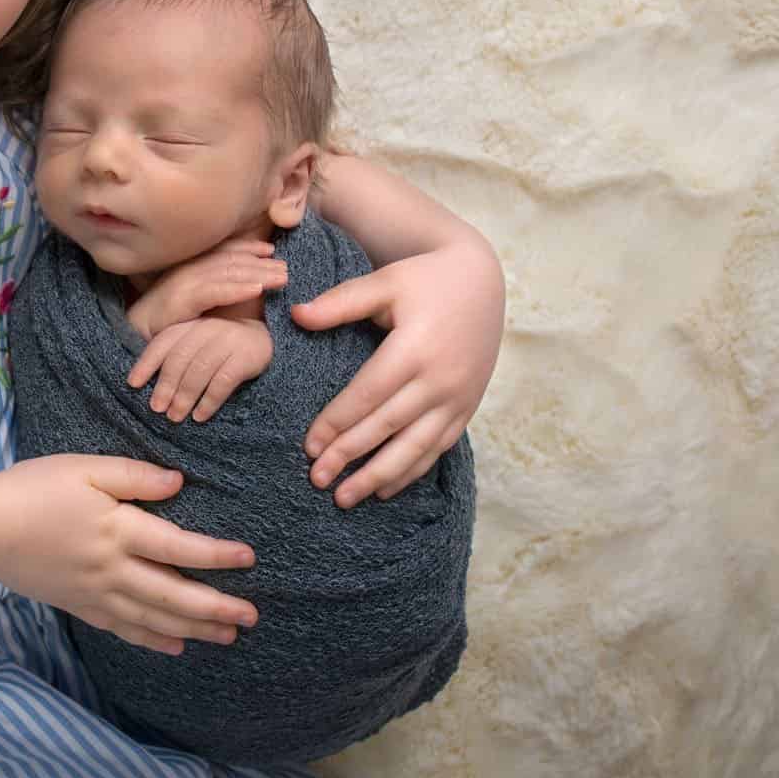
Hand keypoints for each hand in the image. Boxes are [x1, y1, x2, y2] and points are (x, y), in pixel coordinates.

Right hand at [0, 454, 257, 656]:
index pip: (180, 548)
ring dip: (194, 629)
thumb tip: (178, 484)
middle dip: (217, 608)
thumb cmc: (33, 488)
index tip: (249, 559)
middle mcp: (113, 569)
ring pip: (154, 619)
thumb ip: (134, 476)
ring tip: (227, 636)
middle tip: (251, 616)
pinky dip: (153, 640)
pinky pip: (124, 629)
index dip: (217, 556)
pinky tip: (175, 646)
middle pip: (175, 596)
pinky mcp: (80, 606)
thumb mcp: (85, 468)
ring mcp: (96, 594)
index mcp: (118, 530)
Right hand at [124, 237, 286, 338]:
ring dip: (258, 273)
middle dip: (261, 262)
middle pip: (231, 260)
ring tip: (282, 277)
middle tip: (287, 267)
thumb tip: (245, 286)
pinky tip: (257, 289)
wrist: (133, 337)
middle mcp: (188, 269)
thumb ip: (213, 291)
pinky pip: (214, 292)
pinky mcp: (181, 301)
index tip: (271, 251)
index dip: (248, 248)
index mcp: (190, 266)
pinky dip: (237, 289)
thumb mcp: (193, 302)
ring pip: (227, 273)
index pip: (224, 250)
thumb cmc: (165, 322)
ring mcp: (183, 283)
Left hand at [127, 318, 273, 421]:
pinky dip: (209, 401)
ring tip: (176, 418)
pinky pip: (223, 382)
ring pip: (199, 371)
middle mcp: (208, 328)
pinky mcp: (247, 356)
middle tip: (157, 410)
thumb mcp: (199, 343)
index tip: (132, 385)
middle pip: (179, 359)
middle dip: (165, 386)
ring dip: (184, 397)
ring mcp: (229, 340)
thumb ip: (177, 354)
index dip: (146, 363)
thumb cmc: (224, 347)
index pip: (163, 343)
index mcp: (191, 324)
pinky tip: (201, 416)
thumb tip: (144, 383)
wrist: (267, 339)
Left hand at [294, 238, 503, 507]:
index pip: (367, 395)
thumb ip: (341, 302)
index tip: (309, 446)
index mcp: (415, 348)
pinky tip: (385, 489)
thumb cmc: (425, 279)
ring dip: (379, 476)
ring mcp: (458, 397)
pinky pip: (438, 447)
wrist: (481, 280)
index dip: (336, 423)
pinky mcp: (467, 407)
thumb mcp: (384, 281)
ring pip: (415, 447)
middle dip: (350, 456)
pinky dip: (411, 471)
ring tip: (346, 498)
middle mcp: (440, 379)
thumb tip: (297, 316)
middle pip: (387, 427)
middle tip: (317, 480)